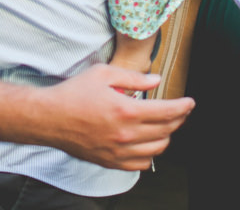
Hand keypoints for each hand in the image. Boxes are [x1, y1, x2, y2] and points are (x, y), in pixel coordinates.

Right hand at [35, 64, 193, 170]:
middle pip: (166, 130)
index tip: (190, 102)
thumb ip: (134, 78)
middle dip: (179, 119)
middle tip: (181, 110)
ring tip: (166, 125)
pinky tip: (148, 142)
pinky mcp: (110, 162)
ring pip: (157, 149)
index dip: (183, 107)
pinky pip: (140, 164)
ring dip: (166, 136)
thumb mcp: (105, 74)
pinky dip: (150, 154)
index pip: (167, 112)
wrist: (49, 117)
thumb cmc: (74, 93)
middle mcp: (125, 134)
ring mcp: (118, 151)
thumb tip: (156, 81)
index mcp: (126, 110)